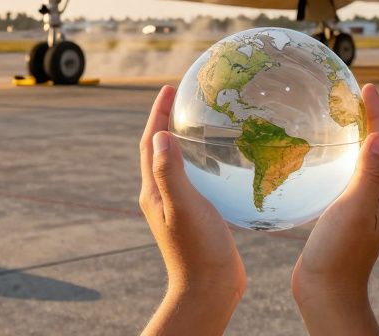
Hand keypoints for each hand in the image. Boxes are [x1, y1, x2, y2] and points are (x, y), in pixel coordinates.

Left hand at [139, 85, 244, 335]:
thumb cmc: (197, 249)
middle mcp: (161, 196)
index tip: (169, 88)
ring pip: (180, 163)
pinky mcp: (197, 215)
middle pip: (161, 150)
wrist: (209, 289)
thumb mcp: (183, 206)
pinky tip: (228, 160)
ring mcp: (179, 206)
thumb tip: (160, 135)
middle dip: (170, 121)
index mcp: (153, 190)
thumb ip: (169, 171)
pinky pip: (198, 178)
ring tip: (207, 120)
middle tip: (187, 97)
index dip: (157, 114)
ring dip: (188, 140)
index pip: (149, 143)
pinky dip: (208, 162)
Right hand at [291, 83, 378, 335]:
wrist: (327, 293)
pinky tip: (327, 155)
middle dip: (372, 118)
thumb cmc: (339, 254)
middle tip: (356, 93)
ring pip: (366, 161)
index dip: (378, 113)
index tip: (367, 87)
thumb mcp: (354, 210)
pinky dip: (344, 156)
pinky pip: (350, 175)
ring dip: (359, 135)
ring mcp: (364, 207)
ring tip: (344, 114)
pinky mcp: (347, 215)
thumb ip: (369, 175)